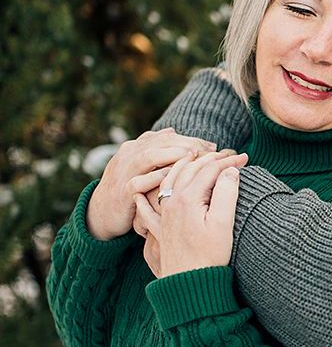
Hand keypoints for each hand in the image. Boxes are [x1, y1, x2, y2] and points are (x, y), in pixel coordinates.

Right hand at [86, 128, 215, 239]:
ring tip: (195, 158)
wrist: (101, 213)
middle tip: (211, 151)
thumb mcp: (145, 167)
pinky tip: (174, 177)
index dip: (191, 139)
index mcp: (137, 146)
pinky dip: (156, 177)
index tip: (213, 147)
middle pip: (161, 142)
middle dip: (188, 144)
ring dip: (174, 155)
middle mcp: (130, 154)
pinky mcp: (121, 191)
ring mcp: (124, 171)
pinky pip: (139, 182)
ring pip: (149, 156)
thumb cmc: (132, 189)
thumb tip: (180, 136)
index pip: (168, 136)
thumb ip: (160, 152)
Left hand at [133, 151, 247, 276]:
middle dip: (211, 158)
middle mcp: (173, 202)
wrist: (189, 284)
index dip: (229, 161)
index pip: (210, 169)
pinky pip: (148, 206)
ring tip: (195, 156)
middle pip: (190, 169)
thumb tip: (230, 171)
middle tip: (229, 154)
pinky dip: (147, 195)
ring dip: (184, 165)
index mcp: (189, 198)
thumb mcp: (224, 223)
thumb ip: (227, 192)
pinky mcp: (160, 228)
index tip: (246, 158)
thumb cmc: (210, 255)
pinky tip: (142, 192)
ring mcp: (164, 215)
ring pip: (170, 180)